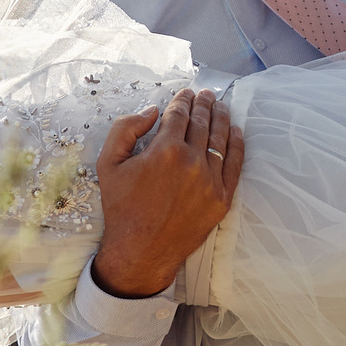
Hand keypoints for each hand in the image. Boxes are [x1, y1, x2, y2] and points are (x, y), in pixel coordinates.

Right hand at [91, 88, 244, 299]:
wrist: (140, 252)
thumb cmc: (122, 209)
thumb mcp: (108, 164)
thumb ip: (125, 129)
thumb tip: (152, 112)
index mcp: (165, 150)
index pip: (179, 115)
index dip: (183, 100)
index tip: (186, 93)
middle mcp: (192, 162)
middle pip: (202, 123)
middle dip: (204, 105)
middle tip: (207, 94)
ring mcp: (210, 181)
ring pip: (220, 140)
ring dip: (221, 119)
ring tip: (221, 107)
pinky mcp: (221, 199)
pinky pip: (234, 165)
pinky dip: (237, 145)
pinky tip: (236, 132)